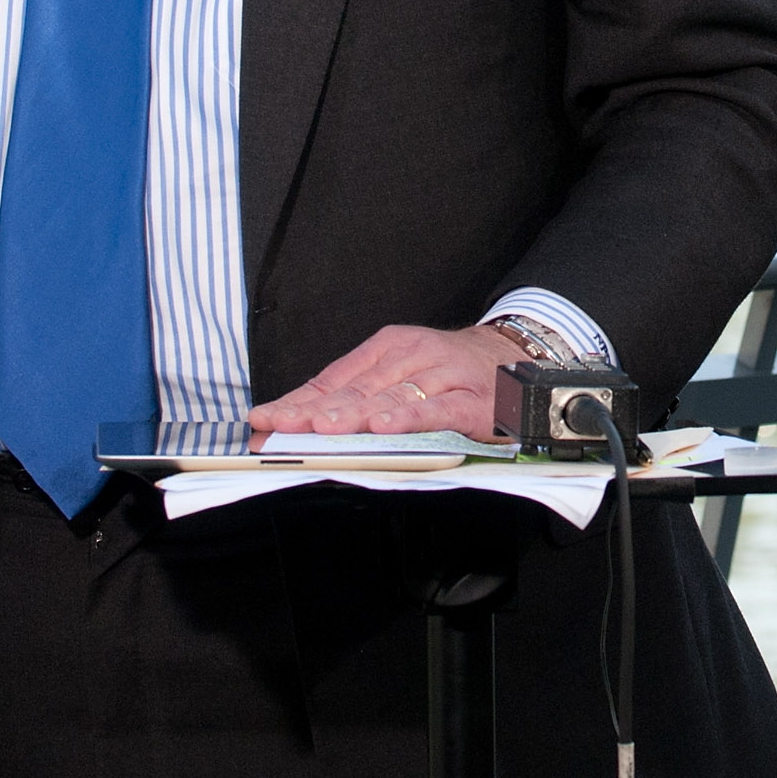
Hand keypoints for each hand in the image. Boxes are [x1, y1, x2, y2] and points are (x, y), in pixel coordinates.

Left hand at [247, 324, 519, 441]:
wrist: (513, 359)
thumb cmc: (448, 372)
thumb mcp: (398, 372)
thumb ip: (354, 395)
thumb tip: (297, 420)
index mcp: (388, 348)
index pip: (333, 378)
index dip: (296, 402)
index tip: (263, 421)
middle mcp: (411, 357)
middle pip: (355, 389)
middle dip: (314, 412)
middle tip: (281, 428)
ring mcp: (441, 376)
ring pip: (391, 397)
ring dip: (353, 415)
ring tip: (322, 429)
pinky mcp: (469, 400)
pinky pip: (436, 410)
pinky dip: (409, 419)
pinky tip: (385, 428)